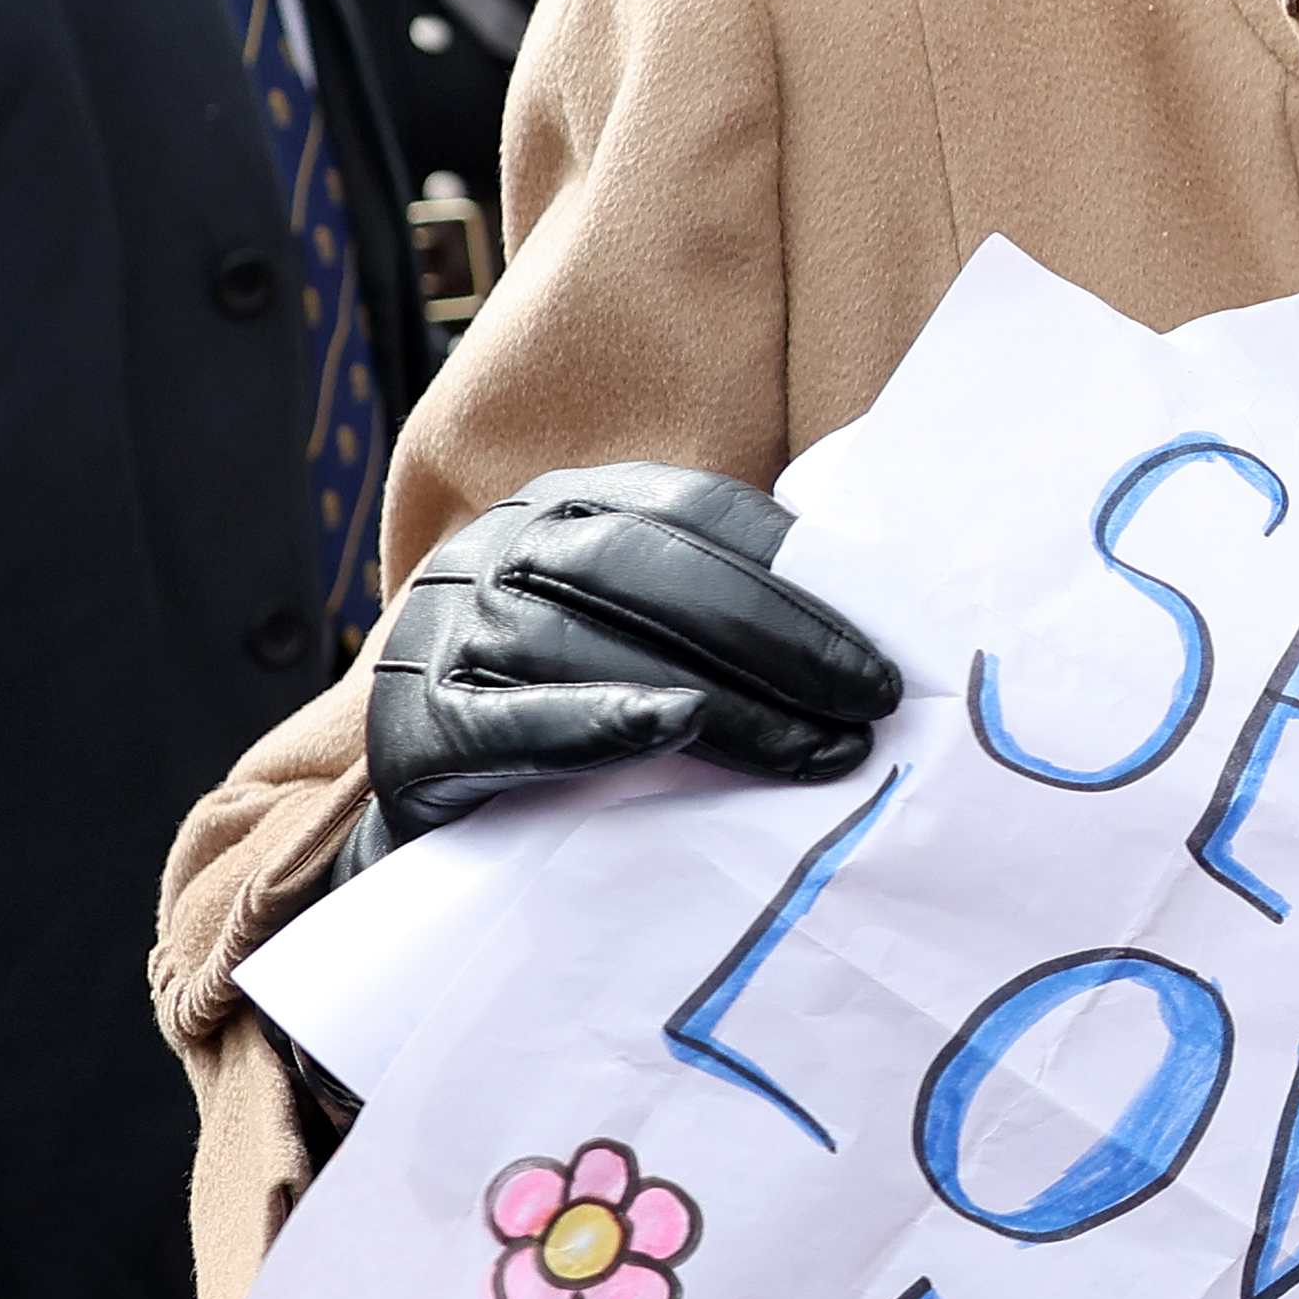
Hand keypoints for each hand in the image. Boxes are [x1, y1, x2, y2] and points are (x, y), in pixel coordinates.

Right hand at [363, 463, 902, 844]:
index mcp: (568, 504)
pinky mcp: (415, 721)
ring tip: (818, 751)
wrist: (421, 794)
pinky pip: (512, 718)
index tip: (883, 646)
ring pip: (596, 645)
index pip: (695, 511)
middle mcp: (503, 546)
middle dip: (778, 637)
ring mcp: (452, 627)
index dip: (794, 572)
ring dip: (723, 701)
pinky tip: (675, 729)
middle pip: (652, 572)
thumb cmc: (561, 701)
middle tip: (875, 701)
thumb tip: (868, 616)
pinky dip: (597, 721)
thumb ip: (715, 601)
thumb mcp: (628, 624)